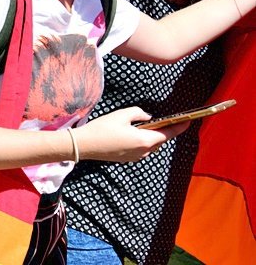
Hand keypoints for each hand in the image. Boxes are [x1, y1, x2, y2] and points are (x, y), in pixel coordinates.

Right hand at [72, 107, 189, 162]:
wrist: (84, 145)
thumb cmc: (102, 129)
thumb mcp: (121, 115)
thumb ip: (138, 113)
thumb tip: (147, 117)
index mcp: (144, 140)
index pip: (167, 133)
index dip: (179, 127)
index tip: (188, 121)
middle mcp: (144, 152)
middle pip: (159, 141)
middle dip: (163, 130)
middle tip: (164, 119)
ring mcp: (136, 157)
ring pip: (150, 146)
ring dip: (151, 136)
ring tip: (145, 126)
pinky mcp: (128, 159)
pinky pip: (141, 149)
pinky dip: (142, 141)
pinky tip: (132, 134)